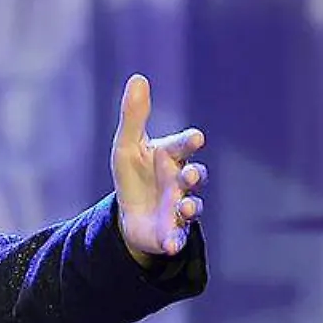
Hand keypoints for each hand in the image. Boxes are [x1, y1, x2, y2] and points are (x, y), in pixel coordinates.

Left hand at [111, 74, 207, 265]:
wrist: (129, 214)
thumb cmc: (133, 174)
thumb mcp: (127, 146)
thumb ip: (134, 116)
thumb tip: (138, 78)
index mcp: (171, 157)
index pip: (184, 145)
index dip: (190, 141)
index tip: (196, 139)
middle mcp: (181, 181)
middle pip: (195, 176)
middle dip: (194, 175)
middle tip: (189, 175)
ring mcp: (180, 207)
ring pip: (193, 206)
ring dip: (191, 206)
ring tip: (185, 207)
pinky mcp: (173, 231)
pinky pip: (178, 237)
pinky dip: (175, 241)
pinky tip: (170, 245)